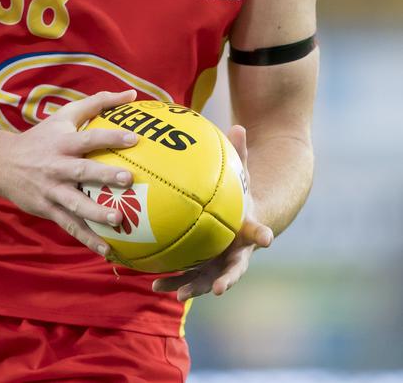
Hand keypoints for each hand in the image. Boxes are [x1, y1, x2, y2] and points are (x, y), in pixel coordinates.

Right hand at [0, 89, 138, 256]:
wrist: (2, 163)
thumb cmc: (42, 136)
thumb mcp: (64, 115)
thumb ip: (97, 103)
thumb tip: (131, 94)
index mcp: (62, 142)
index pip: (89, 138)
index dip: (111, 136)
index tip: (135, 139)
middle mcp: (56, 166)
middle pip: (81, 171)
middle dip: (104, 176)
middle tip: (128, 179)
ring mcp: (51, 190)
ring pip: (74, 204)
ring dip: (96, 213)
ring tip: (118, 220)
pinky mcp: (47, 209)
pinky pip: (69, 226)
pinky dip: (87, 239)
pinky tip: (107, 250)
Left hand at [152, 125, 272, 300]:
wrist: (238, 220)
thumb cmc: (239, 195)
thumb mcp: (241, 174)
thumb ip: (240, 154)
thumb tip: (239, 125)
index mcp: (248, 231)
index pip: (259, 232)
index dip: (262, 235)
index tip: (266, 239)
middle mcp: (234, 253)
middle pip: (233, 271)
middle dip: (226, 281)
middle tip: (217, 289)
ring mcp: (217, 265)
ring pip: (203, 280)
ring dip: (187, 286)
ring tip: (170, 291)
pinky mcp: (201, 268)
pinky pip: (185, 275)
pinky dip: (170, 279)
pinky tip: (150, 280)